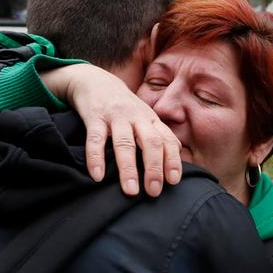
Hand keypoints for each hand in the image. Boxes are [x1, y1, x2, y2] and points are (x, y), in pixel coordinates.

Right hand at [41, 65, 181, 196]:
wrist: (95, 80)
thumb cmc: (123, 106)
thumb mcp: (144, 117)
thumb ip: (158, 135)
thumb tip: (177, 157)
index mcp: (151, 120)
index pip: (167, 140)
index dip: (172, 161)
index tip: (173, 181)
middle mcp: (136, 117)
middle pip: (150, 142)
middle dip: (154, 168)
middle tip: (153, 192)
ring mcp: (115, 117)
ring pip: (125, 143)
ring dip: (128, 169)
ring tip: (130, 191)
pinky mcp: (94, 117)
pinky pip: (95, 139)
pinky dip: (96, 158)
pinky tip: (97, 176)